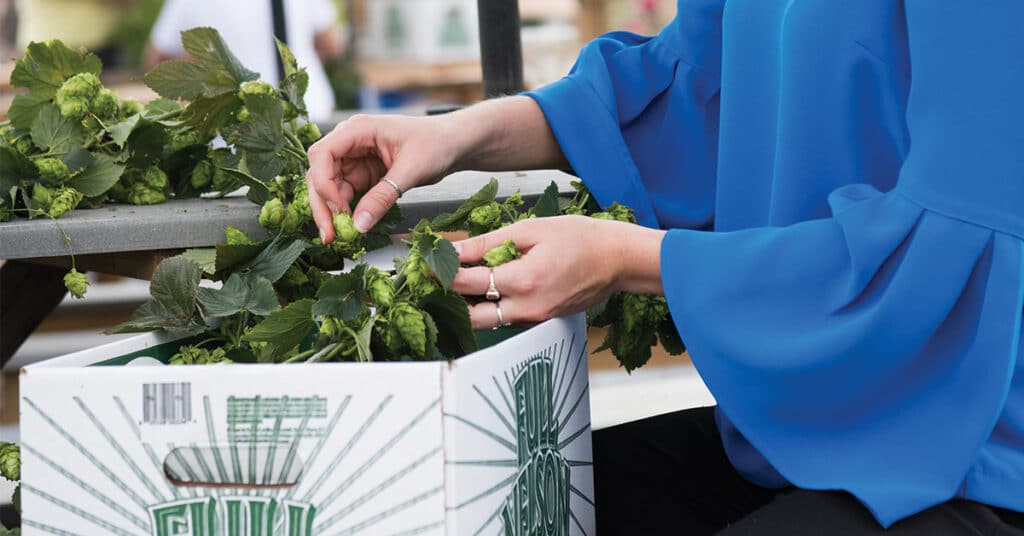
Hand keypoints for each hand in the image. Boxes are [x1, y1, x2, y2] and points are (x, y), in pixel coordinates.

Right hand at [306, 114, 461, 241]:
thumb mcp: (411, 171)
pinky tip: (350, 227)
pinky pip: (346, 194)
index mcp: (359, 130)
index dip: (323, 183)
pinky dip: (346, 211)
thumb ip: (383, 197)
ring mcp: (355, 159)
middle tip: (329, 234)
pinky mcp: (363, 174)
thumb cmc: (437, 144)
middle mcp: (351, 142)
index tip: (338, 208)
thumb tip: (358, 225)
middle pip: (320, 173)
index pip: (323, 154)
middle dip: (322, 204)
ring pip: (330, 187)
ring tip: (339, 236)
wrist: (454, 144)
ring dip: (331, 212)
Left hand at [451, 216, 666, 329]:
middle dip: (452, 300)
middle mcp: (528, 307)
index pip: (467, 283)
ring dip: (471, 305)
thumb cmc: (581, 238)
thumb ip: (488, 242)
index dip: (441, 273)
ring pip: (488, 321)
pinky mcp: (542, 320)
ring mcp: (536, 318)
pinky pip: (507, 319)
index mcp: (524, 280)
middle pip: (472, 317)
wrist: (618, 260)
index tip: (427, 264)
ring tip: (462, 281)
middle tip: (439, 281)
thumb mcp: (531, 230)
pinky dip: (493, 306)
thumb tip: (454, 249)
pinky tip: (490, 287)